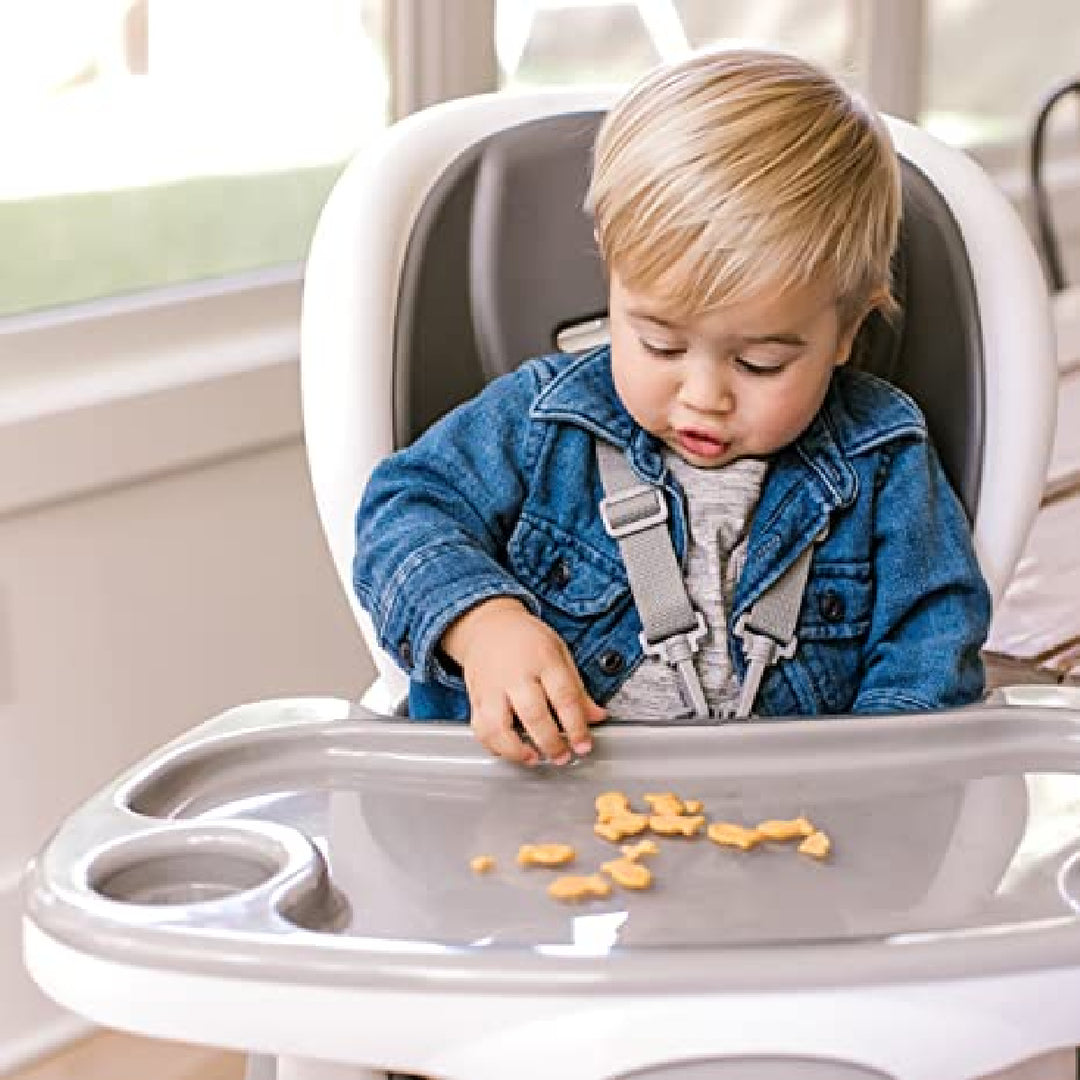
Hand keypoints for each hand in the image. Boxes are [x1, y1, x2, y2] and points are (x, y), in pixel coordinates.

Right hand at [441, 597, 606, 765]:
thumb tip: (596, 716)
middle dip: (550, 742)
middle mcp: (515, 674)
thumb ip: (577, 688)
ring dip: (517, 750)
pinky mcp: (475, 699)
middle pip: (533, 714)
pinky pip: (480, 729)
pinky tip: (510, 751)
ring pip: (498, 726)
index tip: (584, 745)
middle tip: (563, 757)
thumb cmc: (526, 640)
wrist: (487, 626)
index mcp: (543, 659)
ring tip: (534, 758)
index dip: (577, 725)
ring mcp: (491, 688)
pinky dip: (494, 746)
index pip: (563, 696)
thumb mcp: (559, 652)